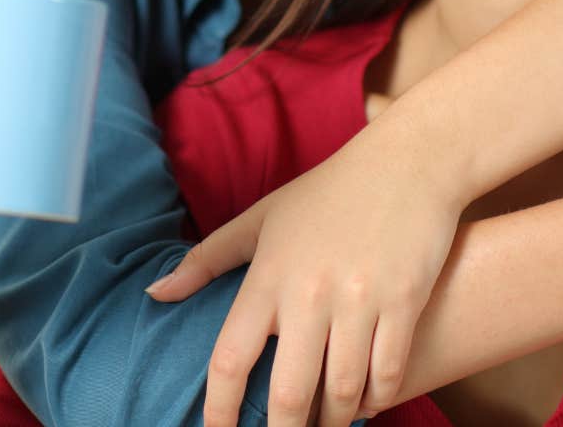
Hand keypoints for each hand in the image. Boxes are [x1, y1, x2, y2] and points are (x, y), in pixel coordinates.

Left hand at [147, 121, 463, 425]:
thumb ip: (207, 260)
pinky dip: (377, 399)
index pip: (230, 359)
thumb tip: (154, 293)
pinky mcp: (404, 301)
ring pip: (344, 391)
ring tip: (326, 425)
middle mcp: (310, 293)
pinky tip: (367, 403)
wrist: (407, 162)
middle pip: (290, 393)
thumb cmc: (328, 192)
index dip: (219, 410)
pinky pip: (389, 373)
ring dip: (334, 421)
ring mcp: (359, 299)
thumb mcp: (261, 217)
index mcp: (268, 276)